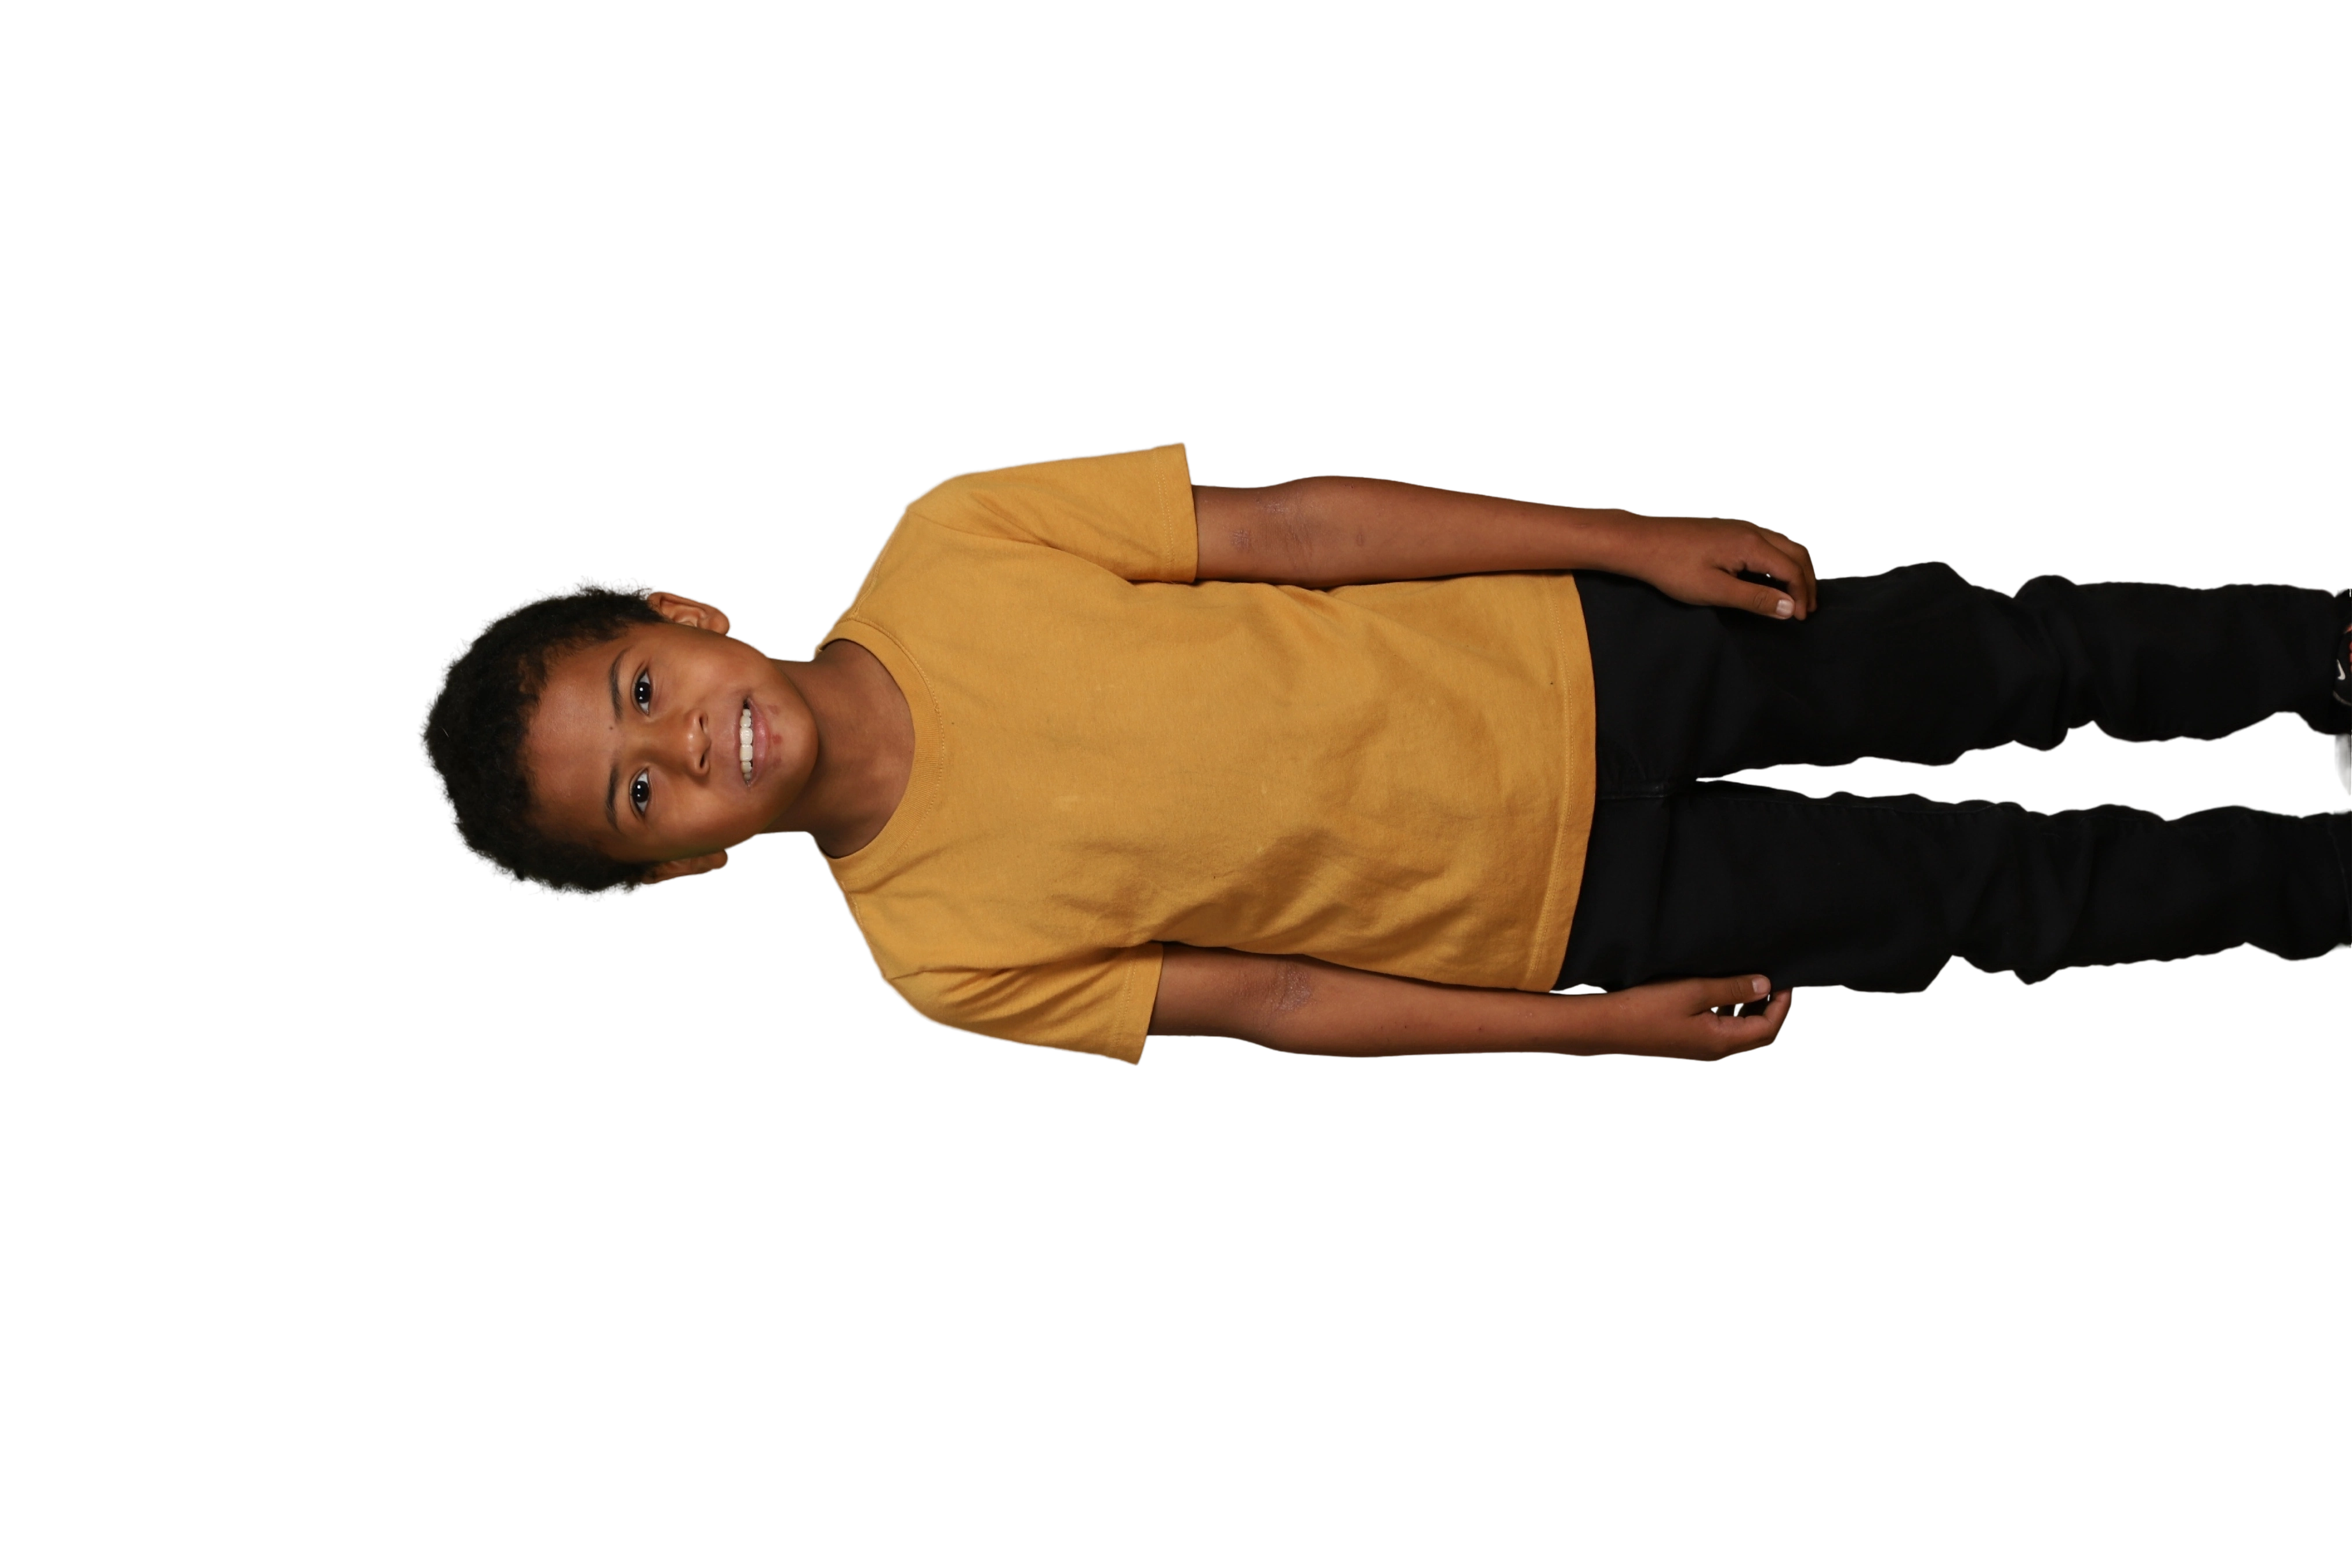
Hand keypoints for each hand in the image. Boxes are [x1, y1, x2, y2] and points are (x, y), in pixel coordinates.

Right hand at [1591, 973, 1795, 1062]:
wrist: (1607, 1026)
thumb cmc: (1646, 1009)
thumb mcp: (1694, 991)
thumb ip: (1732, 989)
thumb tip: (1765, 986)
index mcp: (1722, 1040)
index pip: (1768, 1026)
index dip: (1782, 1004)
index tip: (1787, 981)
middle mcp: (1715, 1049)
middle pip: (1759, 1033)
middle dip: (1773, 1009)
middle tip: (1778, 984)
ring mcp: (1701, 1047)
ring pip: (1741, 1031)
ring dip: (1753, 1011)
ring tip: (1755, 985)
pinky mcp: (1688, 1041)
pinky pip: (1723, 1029)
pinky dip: (1733, 1013)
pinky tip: (1724, 995)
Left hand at [1606, 514, 1819, 621]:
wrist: (1641, 542)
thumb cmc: (1672, 566)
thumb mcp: (1714, 590)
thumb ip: (1754, 599)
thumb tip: (1788, 608)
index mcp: (1751, 545)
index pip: (1793, 570)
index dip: (1802, 596)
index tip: (1801, 618)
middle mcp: (1752, 530)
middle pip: (1797, 553)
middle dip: (1807, 581)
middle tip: (1806, 608)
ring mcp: (1742, 527)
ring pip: (1786, 544)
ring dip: (1796, 568)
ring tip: (1795, 594)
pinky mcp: (1731, 529)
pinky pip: (1770, 541)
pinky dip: (1782, 559)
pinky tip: (1772, 576)